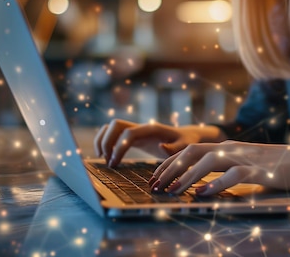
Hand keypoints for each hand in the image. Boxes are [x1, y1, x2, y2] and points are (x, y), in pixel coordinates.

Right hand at [94, 119, 223, 167]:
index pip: (128, 133)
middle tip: (107, 162)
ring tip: (104, 159)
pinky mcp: (133, 136)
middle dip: (106, 142)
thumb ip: (175, 149)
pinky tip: (107, 157)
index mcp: (151, 129)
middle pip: (114, 125)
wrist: (187, 137)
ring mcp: (135, 130)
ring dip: (102, 141)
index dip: (118, 147)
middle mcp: (141, 127)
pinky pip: (113, 134)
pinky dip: (105, 142)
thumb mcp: (185, 147)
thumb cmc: (186, 144)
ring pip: (110, 127)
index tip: (114, 163)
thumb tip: (161, 149)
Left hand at [150, 141, 289, 194]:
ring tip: (172, 191)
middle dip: (170, 168)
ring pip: (209, 161)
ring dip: (187, 176)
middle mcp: (233, 149)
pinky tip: (202, 195)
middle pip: (193, 152)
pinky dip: (216, 184)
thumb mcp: (248, 166)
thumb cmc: (278, 167)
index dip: (170, 162)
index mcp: (229, 147)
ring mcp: (247, 159)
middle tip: (154, 185)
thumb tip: (203, 186)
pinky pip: (234, 175)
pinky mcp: (261, 172)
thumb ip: (227, 171)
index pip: (191, 149)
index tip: (155, 176)